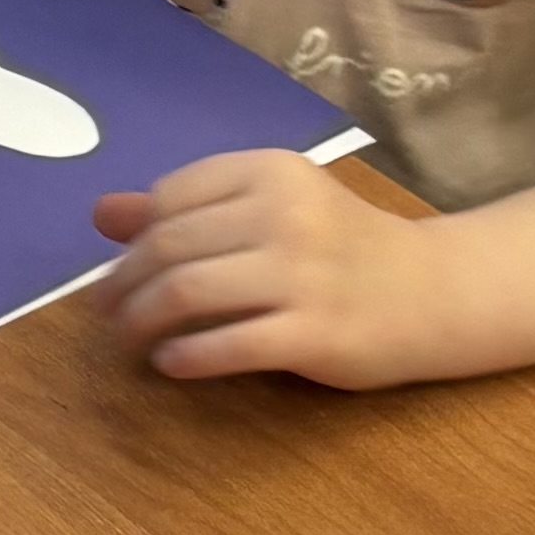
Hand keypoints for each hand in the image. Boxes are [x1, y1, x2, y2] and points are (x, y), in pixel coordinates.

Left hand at [93, 156, 437, 387]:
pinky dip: (184, 356)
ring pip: (185, 292)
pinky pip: (226, 345)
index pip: (170, 198)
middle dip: (122, 284)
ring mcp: (302, 274)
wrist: (433, 291)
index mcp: (272, 171)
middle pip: (168, 247)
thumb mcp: (272, 207)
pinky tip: (170, 362)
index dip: (132, 238)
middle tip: (108, 311)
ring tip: (129, 338)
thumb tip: (102, 213)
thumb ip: (190, 207)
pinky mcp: (314, 332)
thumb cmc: (340, 248)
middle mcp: (286, 214)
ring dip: (140, 320)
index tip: (120, 267)